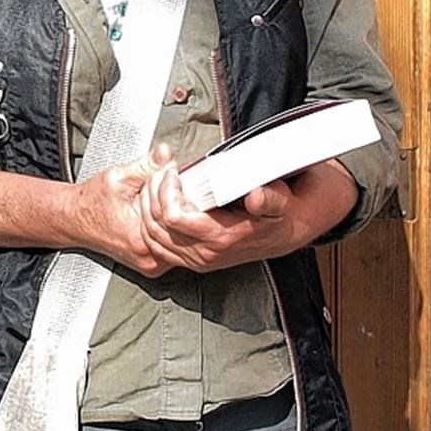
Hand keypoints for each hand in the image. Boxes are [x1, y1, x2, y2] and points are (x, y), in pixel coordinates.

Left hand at [131, 145, 356, 273]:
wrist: (283, 235)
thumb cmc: (276, 214)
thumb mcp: (279, 202)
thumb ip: (269, 199)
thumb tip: (256, 197)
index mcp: (220, 239)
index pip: (173, 217)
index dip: (166, 189)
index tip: (172, 169)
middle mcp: (204, 254)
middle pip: (156, 226)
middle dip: (152, 194)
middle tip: (161, 172)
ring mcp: (195, 259)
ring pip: (151, 236)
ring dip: (148, 207)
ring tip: (157, 183)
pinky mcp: (191, 260)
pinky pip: (156, 246)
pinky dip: (150, 224)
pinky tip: (156, 203)